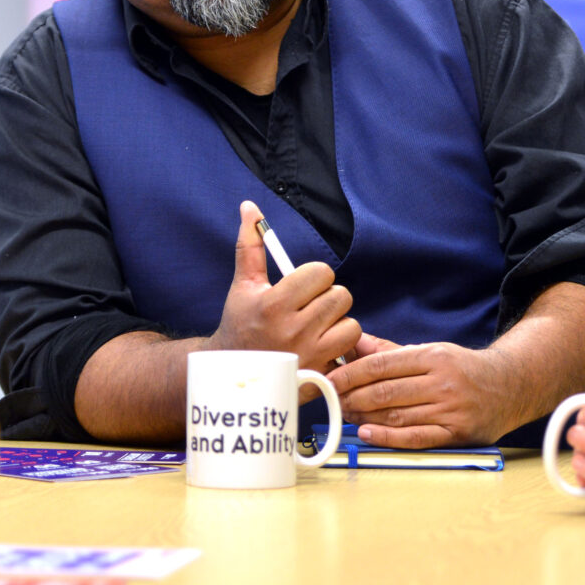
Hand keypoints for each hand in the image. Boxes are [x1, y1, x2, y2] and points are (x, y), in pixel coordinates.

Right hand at [209, 201, 359, 373]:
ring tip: (316, 328)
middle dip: (328, 298)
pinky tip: (320, 348)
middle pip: (341, 295)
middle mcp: (293, 330)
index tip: (302, 288)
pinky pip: (349, 349)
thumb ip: (250, 245)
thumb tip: (249, 207)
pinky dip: (340, 347)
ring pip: (351, 323)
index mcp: (274, 304)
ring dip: (338, 323)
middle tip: (310, 308)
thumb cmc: (240, 325)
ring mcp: (309, 355)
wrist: (233, 377)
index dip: (315, 277)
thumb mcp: (243, 286)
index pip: (322, 273)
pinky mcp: (321, 375)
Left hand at [327, 332, 517, 447]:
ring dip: (364, 418)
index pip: (383, 365)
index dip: (352, 373)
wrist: (510, 386)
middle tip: (333, 401)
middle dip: (353, 397)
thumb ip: (391, 351)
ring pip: (397, 415)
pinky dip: (388, 437)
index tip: (331, 379)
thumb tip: (353, 343)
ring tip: (346, 416)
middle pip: (386, 392)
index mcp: (434, 356)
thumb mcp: (431, 351)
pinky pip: (415, 438)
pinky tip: (367, 433)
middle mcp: (443, 382)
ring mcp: (451, 409)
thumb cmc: (462, 370)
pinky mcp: (456, 434)